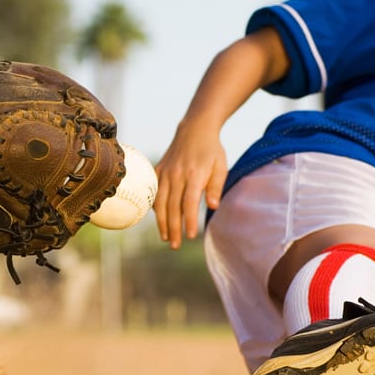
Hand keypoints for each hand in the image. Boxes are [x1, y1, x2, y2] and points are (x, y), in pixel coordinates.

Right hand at [154, 117, 226, 248]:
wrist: (195, 128)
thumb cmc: (212, 150)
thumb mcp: (221, 166)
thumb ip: (216, 187)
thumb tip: (212, 206)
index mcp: (194, 174)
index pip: (189, 203)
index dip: (189, 220)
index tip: (190, 236)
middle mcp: (177, 174)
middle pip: (172, 206)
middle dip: (173, 228)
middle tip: (176, 245)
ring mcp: (166, 172)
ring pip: (159, 201)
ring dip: (161, 221)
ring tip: (166, 237)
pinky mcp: (159, 170)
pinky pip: (154, 191)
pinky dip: (154, 206)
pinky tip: (158, 219)